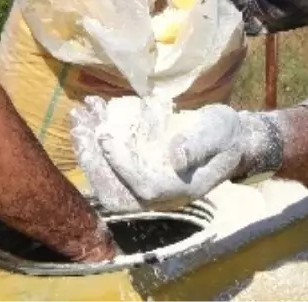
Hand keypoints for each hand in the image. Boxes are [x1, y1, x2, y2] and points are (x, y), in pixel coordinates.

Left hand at [76, 98, 285, 211]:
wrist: (228, 140)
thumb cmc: (226, 135)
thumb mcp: (218, 132)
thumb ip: (199, 145)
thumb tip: (177, 158)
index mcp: (179, 191)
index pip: (143, 187)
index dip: (122, 164)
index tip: (106, 135)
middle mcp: (157, 196)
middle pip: (115, 190)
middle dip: (93, 158)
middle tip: (80, 125)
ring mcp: (144, 184)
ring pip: (105, 178)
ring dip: (87, 147)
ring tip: (79, 115)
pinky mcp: (135, 170)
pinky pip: (107, 164)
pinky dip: (94, 140)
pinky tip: (91, 112)